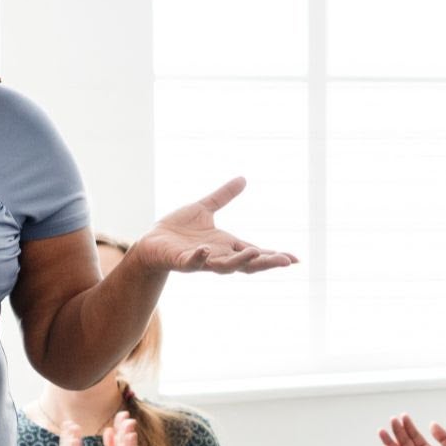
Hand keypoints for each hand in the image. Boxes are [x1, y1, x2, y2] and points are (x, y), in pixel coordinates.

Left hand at [122, 179, 294, 275]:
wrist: (150, 242)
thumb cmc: (177, 229)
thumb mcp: (204, 209)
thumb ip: (223, 196)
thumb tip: (243, 179)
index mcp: (225, 246)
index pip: (255, 252)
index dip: (274, 256)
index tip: (294, 259)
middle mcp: (217, 256)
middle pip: (247, 264)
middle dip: (266, 263)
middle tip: (285, 261)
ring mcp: (201, 260)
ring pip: (224, 266)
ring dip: (239, 261)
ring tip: (255, 254)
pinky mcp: (181, 261)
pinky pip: (192, 262)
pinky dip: (199, 258)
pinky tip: (205, 250)